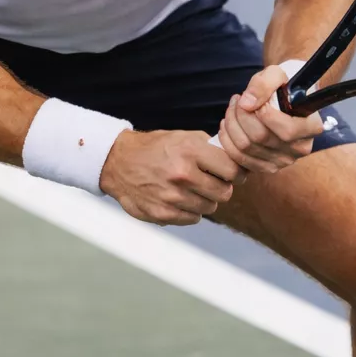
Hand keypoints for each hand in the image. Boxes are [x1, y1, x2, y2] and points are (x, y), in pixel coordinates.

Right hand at [99, 129, 244, 225]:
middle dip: (222, 188)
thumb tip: (237, 159)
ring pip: (209, 207)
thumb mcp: (183, 137)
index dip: (237, 173)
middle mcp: (182, 174)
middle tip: (212, 182)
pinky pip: (193, 219)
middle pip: (224, 193)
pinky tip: (181, 199)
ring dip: (205, 200)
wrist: (118, 162)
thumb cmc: (156, 148)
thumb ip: (210, 147)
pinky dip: (191, 211)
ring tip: (192, 189)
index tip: (233, 174)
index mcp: (190, 151)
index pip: (232, 170)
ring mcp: (172, 196)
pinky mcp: (162, 214)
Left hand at [217, 64, 325, 174]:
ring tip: (233, 108)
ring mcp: (283, 161)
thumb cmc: (283, 86)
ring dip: (231, 125)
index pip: (286, 130)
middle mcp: (300, 148)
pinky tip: (228, 125)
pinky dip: (227, 140)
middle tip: (237, 99)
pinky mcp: (266, 167)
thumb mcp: (278, 74)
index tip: (255, 99)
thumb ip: (264, 83)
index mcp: (311, 127)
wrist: (284, 99)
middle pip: (260, 138)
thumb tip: (247, 104)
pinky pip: (239, 158)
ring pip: (246, 147)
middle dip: (241, 115)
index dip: (265, 114)